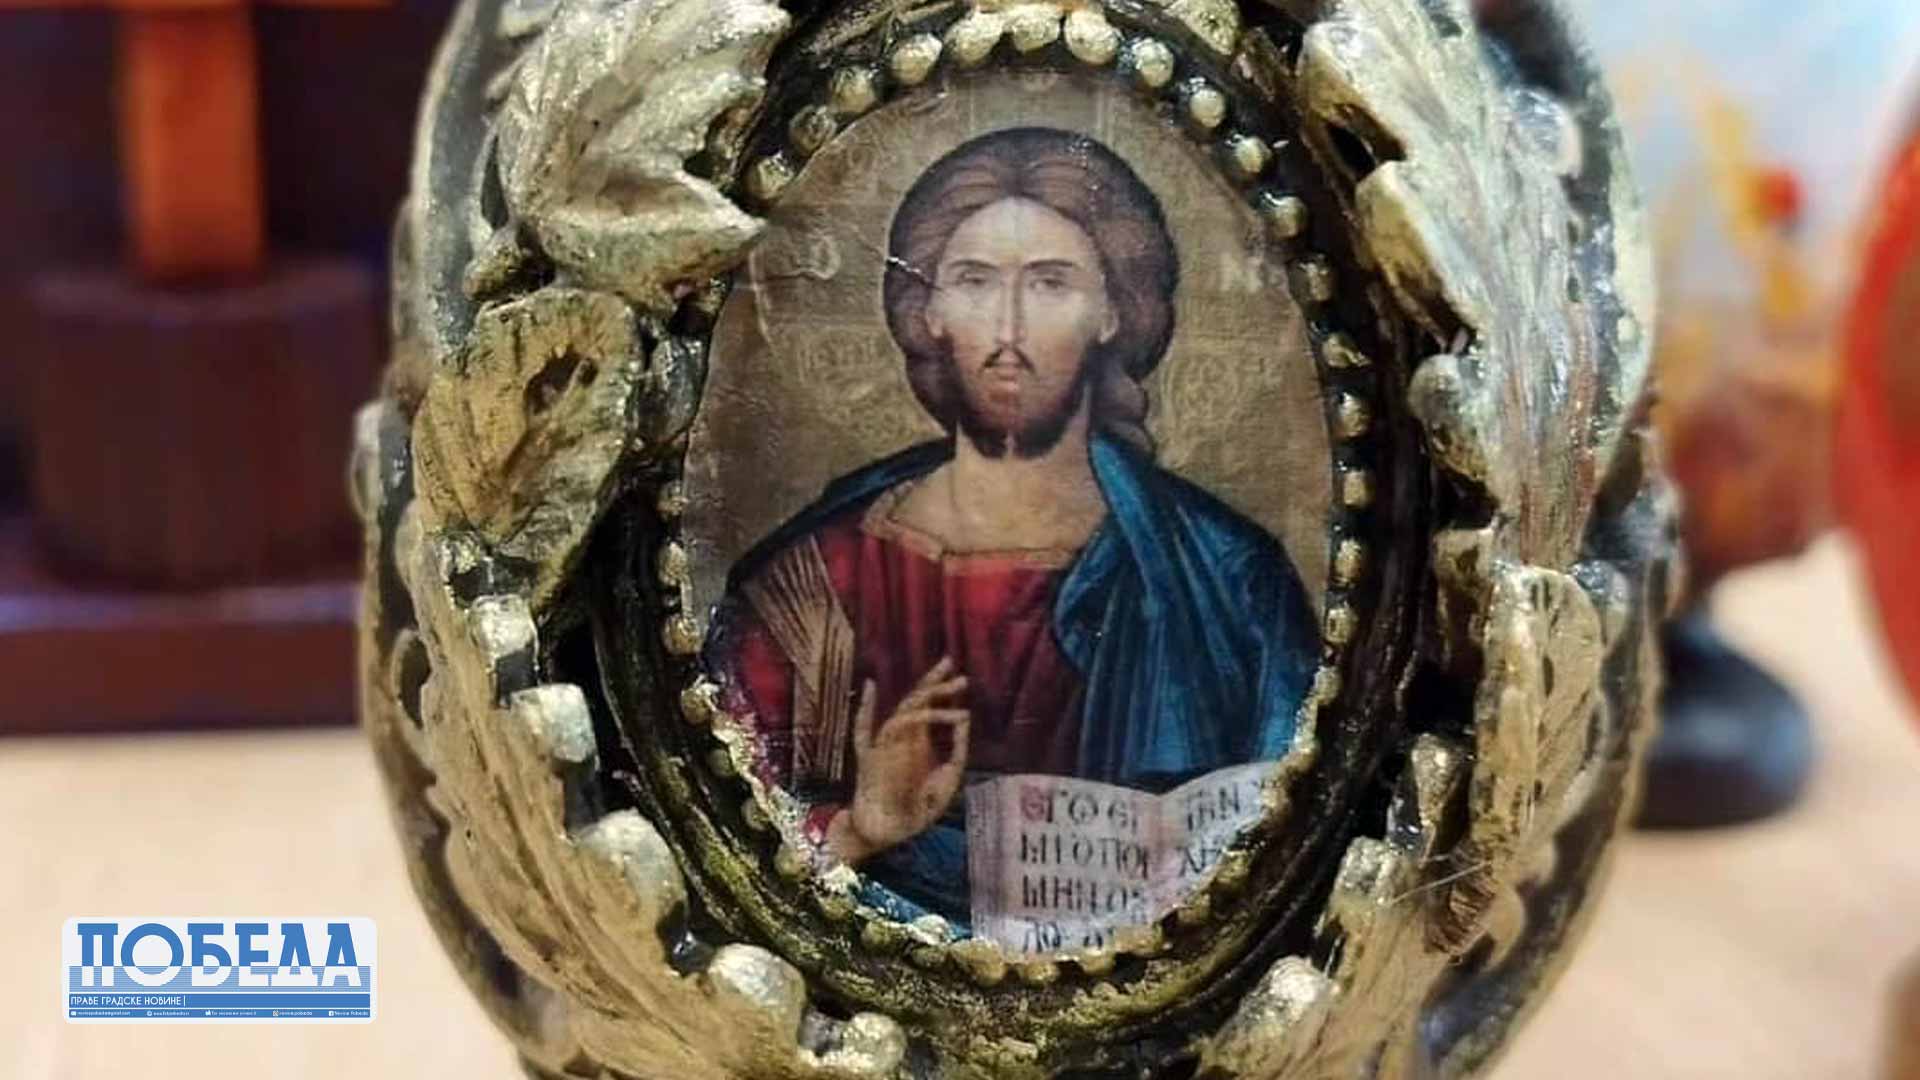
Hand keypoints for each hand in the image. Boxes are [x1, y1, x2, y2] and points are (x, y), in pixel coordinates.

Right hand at [827, 657, 971, 864]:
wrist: (889, 834)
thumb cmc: (916, 810)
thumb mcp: (947, 779)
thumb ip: (957, 751)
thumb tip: (965, 717)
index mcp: (918, 742)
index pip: (930, 708)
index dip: (943, 692)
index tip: (962, 680)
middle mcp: (901, 738)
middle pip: (917, 702)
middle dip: (936, 685)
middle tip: (958, 671)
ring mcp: (884, 745)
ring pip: (902, 713)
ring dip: (925, 701)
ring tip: (949, 691)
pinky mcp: (868, 758)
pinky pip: (862, 731)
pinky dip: (864, 708)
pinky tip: (871, 687)